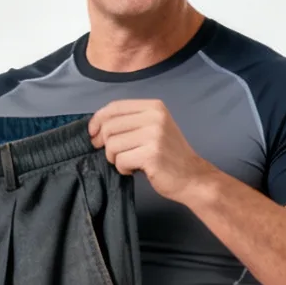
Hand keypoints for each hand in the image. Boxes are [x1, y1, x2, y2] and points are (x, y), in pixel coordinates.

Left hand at [87, 99, 218, 201]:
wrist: (192, 177)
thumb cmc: (168, 155)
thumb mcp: (152, 129)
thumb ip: (129, 122)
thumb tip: (95, 127)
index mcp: (154, 106)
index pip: (115, 107)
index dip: (98, 120)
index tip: (93, 134)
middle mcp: (154, 117)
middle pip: (110, 127)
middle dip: (105, 144)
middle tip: (114, 155)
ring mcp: (154, 135)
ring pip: (112, 145)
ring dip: (114, 158)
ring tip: (129, 162)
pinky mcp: (151, 154)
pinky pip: (120, 160)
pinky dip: (123, 168)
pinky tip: (135, 170)